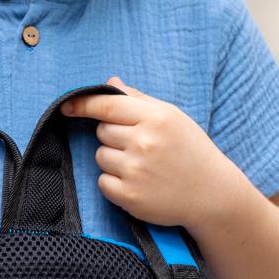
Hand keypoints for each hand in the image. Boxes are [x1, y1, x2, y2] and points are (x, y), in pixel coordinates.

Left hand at [61, 76, 236, 227]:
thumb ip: (138, 98)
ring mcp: (136, 171)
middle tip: (138, 145)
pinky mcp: (130, 197)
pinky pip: (102, 182)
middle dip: (112, 136)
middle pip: (101, 131)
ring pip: (100, 156)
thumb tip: (110, 81)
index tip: (67, 106)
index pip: (107, 105)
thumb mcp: (172, 116)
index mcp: (155, 118)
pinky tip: (138, 182)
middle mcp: (144, 142)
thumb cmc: (190, 150)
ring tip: (141, 165)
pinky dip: (114, 183)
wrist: (212, 194)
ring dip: (113, 160)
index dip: (83, 104)